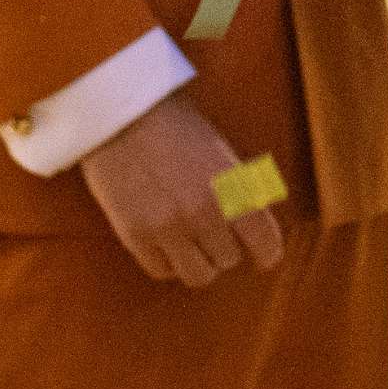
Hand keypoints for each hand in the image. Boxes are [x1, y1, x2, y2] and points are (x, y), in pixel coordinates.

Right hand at [79, 88, 285, 288]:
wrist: (120, 113)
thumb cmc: (175, 124)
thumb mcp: (220, 152)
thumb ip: (239, 189)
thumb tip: (255, 223)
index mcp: (232, 187)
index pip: (264, 241)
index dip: (267, 253)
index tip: (265, 257)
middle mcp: (203, 212)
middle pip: (228, 259)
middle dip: (224, 247)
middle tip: (215, 234)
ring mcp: (168, 227)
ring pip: (198, 275)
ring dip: (199, 262)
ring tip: (191, 245)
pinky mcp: (135, 236)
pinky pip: (162, 271)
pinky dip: (167, 262)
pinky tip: (165, 244)